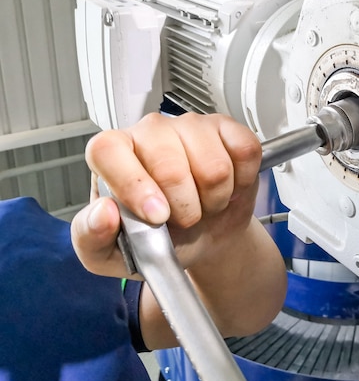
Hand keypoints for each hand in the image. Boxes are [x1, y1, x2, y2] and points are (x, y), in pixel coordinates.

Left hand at [71, 112, 285, 346]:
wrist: (202, 236)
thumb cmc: (157, 238)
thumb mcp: (112, 254)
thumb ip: (91, 237)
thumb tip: (103, 213)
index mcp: (112, 155)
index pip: (109, 150)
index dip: (134, 185)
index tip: (156, 217)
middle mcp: (150, 132)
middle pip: (171, 167)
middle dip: (185, 208)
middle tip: (183, 218)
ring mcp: (191, 126)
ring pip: (214, 167)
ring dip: (214, 200)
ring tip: (204, 203)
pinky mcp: (228, 128)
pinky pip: (244, 153)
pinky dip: (241, 183)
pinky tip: (228, 187)